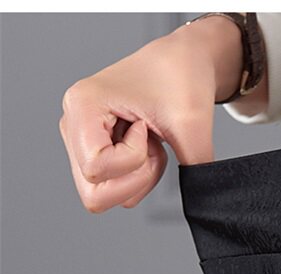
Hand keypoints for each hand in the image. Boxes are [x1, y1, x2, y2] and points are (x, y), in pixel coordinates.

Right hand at [58, 15, 266, 212]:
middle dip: (134, 179)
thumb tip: (204, 202)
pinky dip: (139, 175)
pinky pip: (114, 187)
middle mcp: (72, 123)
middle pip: (92, 192)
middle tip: (153, 145)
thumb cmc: (181, 76)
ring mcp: (80, 139)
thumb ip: (197, 166)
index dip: (133, 158)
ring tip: (152, 141)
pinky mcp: (95, 149)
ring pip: (102, 194)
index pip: (97, 168)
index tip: (147, 127)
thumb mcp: (194, 123)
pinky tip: (149, 146)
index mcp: (83, 105)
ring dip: (139, 177)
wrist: (185, 60)